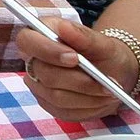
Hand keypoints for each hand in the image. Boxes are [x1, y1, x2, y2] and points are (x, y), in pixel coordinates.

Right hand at [15, 11, 139, 123]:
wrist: (112, 73)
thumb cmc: (104, 53)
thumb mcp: (102, 42)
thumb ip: (83, 36)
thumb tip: (64, 28)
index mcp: (41, 35)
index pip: (26, 41)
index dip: (47, 50)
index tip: (75, 57)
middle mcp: (34, 60)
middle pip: (45, 74)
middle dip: (78, 80)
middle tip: (105, 81)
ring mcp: (38, 85)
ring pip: (56, 96)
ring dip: (87, 95)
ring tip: (108, 90)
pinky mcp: (48, 104)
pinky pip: (63, 111)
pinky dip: (87, 107)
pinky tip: (100, 99)